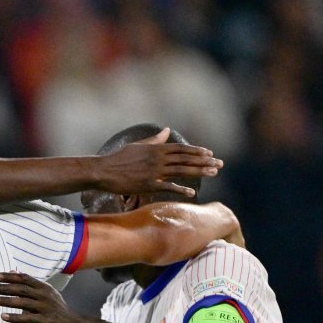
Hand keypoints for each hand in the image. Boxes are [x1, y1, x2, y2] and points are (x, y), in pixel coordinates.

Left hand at [0, 271, 91, 322]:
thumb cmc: (56, 310)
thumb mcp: (46, 294)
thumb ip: (29, 285)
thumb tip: (14, 271)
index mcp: (44, 287)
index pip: (25, 278)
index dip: (10, 276)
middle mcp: (45, 295)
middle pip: (22, 289)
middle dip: (5, 287)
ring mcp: (46, 308)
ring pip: (23, 302)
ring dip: (6, 300)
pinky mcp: (46, 322)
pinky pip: (27, 318)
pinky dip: (15, 317)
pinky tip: (3, 316)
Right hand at [94, 127, 221, 197]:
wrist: (103, 170)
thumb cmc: (118, 158)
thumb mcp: (138, 145)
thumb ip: (155, 139)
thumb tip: (167, 130)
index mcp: (156, 149)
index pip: (182, 149)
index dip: (197, 151)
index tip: (209, 154)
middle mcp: (158, 159)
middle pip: (186, 159)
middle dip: (204, 161)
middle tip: (219, 164)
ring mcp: (154, 172)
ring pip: (181, 171)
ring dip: (199, 172)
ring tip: (213, 173)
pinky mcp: (148, 185)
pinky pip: (168, 187)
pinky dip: (180, 189)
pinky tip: (192, 192)